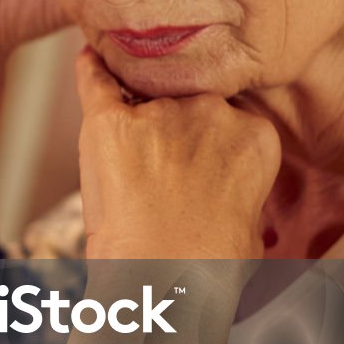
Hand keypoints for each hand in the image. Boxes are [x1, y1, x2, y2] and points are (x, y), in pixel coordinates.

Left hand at [74, 47, 281, 263]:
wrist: (161, 285)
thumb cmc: (209, 271)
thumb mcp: (251, 228)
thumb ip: (240, 190)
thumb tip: (230, 198)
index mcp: (256, 135)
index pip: (230, 119)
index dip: (208, 146)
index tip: (196, 171)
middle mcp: (211, 112)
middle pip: (188, 104)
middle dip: (175, 134)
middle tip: (159, 178)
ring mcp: (159, 114)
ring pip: (145, 99)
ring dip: (138, 123)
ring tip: (127, 167)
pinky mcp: (109, 123)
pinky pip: (95, 81)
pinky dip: (89, 70)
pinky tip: (88, 59)